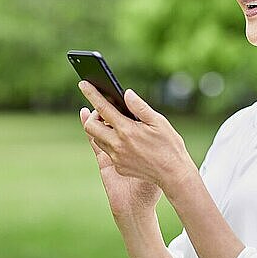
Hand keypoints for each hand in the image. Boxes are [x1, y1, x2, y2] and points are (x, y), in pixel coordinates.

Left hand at [78, 81, 196, 215]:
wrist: (173, 174)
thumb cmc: (169, 145)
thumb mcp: (158, 121)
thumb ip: (139, 107)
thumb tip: (126, 93)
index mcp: (127, 130)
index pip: (103, 108)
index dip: (91, 94)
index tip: (83, 83)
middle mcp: (117, 145)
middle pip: (90, 126)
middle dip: (93, 115)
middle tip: (105, 111)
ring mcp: (116, 158)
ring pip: (97, 139)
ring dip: (101, 129)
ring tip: (115, 123)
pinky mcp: (118, 167)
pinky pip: (108, 151)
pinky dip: (112, 142)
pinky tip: (125, 140)